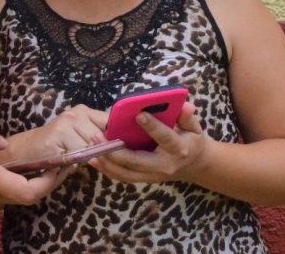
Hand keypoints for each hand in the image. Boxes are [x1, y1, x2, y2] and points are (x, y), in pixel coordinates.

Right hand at [0, 121, 69, 211]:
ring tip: (35, 161)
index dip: (50, 182)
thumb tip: (2, 142)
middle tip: (56, 163)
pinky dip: (9, 183)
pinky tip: (7, 166)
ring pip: (11, 195)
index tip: (60, 166)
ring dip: (26, 182)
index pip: (30, 192)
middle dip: (45, 182)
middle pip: (26, 196)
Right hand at [9, 105, 108, 161]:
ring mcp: (67, 121)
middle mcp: (77, 113)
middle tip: (91, 158)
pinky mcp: (59, 133)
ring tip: (76, 159)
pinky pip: (78, 152)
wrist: (27, 149)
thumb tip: (120, 148)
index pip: (112, 122)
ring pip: (92, 146)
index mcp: (85, 112)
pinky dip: (75, 161)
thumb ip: (97, 140)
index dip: (115, 138)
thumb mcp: (79, 139)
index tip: (116, 150)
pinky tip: (66, 159)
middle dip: (101, 151)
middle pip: (103, 137)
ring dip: (87, 157)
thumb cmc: (56, 147)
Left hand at [89, 102, 205, 183]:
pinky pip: (122, 177)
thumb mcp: (194, 126)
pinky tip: (93, 158)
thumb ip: (187, 116)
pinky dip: (107, 169)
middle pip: (137, 160)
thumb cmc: (190, 140)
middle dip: (115, 150)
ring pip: (126, 172)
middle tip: (97, 137)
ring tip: (91, 147)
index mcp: (178, 148)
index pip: (164, 137)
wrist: (193, 165)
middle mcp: (164, 165)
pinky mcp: (143, 179)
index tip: (138, 114)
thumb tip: (186, 105)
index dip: (152, 126)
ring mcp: (152, 175)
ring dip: (106, 161)